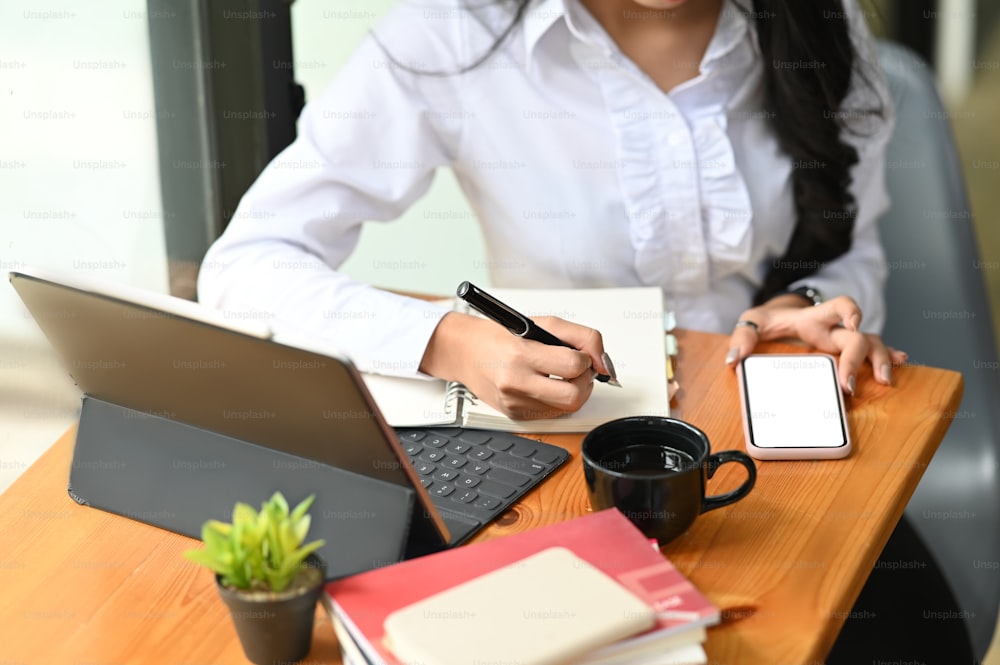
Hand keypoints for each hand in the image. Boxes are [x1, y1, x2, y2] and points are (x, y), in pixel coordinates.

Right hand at [419, 312, 611, 419]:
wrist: (465, 352)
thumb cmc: (502, 336)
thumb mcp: (542, 323)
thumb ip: (580, 337)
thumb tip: (604, 362)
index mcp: (522, 355)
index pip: (573, 366)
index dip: (586, 360)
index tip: (580, 355)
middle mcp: (516, 383)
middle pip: (574, 397)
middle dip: (585, 382)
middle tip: (578, 370)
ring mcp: (515, 403)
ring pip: (567, 408)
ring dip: (574, 391)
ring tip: (562, 376)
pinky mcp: (515, 416)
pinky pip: (552, 414)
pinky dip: (557, 400)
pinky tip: (547, 386)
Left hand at [725, 295, 907, 394]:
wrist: (777, 321)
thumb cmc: (768, 320)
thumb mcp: (751, 321)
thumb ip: (742, 335)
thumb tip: (734, 358)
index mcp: (815, 317)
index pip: (840, 305)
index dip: (851, 311)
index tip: (853, 326)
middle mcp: (835, 328)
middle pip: (859, 337)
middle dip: (860, 359)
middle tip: (849, 386)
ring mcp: (841, 341)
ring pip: (872, 345)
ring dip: (882, 360)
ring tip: (886, 380)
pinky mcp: (843, 353)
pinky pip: (872, 353)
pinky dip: (888, 357)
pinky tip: (902, 364)